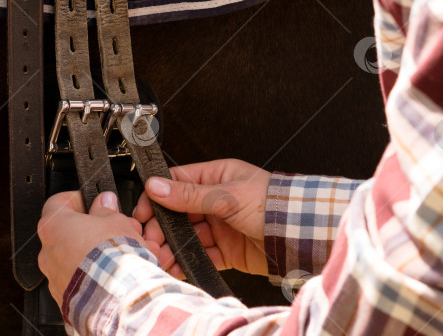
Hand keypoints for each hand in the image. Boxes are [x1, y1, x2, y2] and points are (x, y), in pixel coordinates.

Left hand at [38, 190, 143, 305]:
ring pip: (74, 258)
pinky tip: (114, 273)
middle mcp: (48, 253)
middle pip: (67, 233)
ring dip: (93, 253)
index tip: (92, 201)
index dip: (77, 200)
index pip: (57, 203)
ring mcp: (55, 278)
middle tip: (112, 228)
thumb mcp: (116, 221)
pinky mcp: (66, 298)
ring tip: (120, 253)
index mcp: (54, 227)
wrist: (117, 297)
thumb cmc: (112, 258)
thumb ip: (106, 210)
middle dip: (91, 229)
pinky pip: (79, 280)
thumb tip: (104, 203)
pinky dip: (94, 275)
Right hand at [133, 158, 270, 277]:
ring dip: (172, 246)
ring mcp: (221, 226)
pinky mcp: (227, 250)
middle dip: (162, 227)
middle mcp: (216, 200)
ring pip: (187, 236)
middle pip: (178, 213)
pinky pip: (201, 255)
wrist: (300, 234)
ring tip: (160, 256)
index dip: (157, 197)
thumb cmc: (272, 203)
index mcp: (217, 176)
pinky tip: (177, 266)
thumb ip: (189, 194)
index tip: (142, 212)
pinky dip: (187, 261)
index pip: (177, 183)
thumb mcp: (226, 194)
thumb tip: (157, 186)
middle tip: (150, 239)